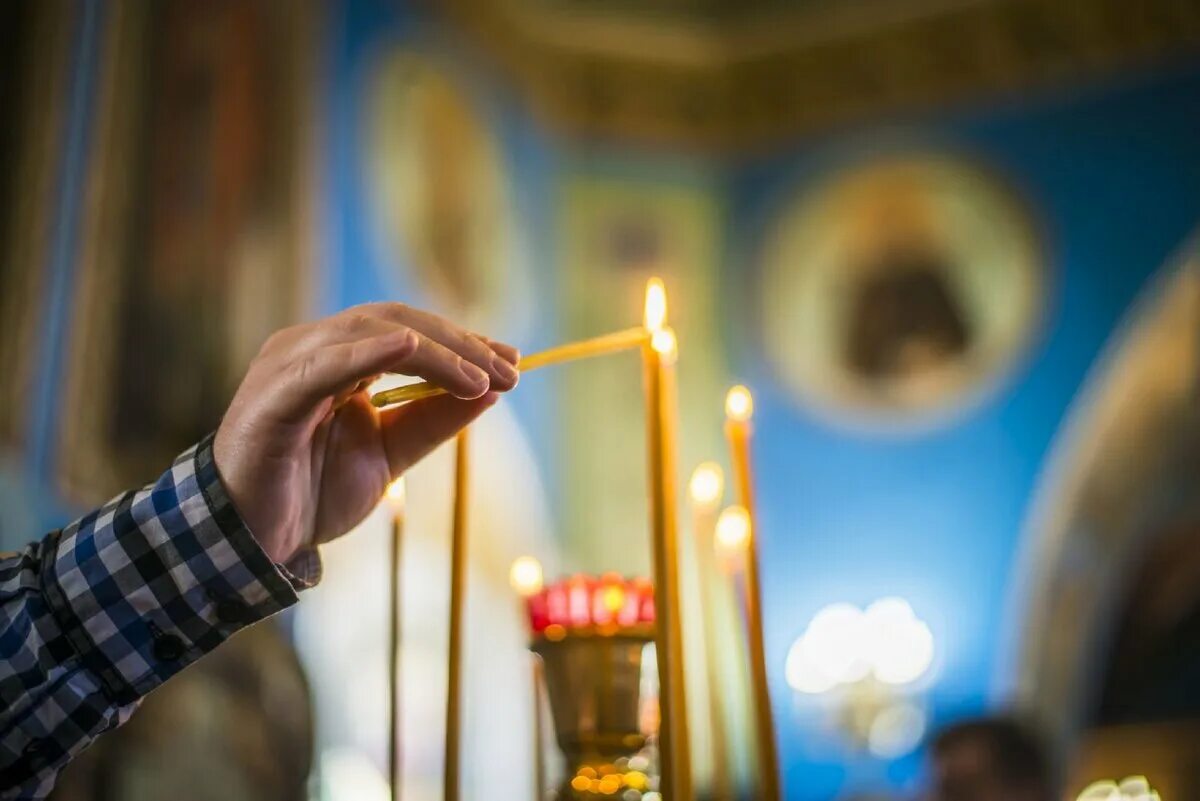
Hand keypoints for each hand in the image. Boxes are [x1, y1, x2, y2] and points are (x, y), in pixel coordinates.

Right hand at [213, 303, 519, 562]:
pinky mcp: (273, 394)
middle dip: (460, 344)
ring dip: (434, 351)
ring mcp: (290, 365)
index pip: (410, 330)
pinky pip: (324, 365)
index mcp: (339, 359)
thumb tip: (491, 391)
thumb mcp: (391, 454)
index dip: (463, 342)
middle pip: (396, 322)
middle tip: (509, 370)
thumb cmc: (312, 493)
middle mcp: (314, 349)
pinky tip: (409, 348)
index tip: (513, 362)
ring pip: (370, 334)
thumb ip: (433, 421)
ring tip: (480, 377)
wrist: (253, 540)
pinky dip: (367, 353)